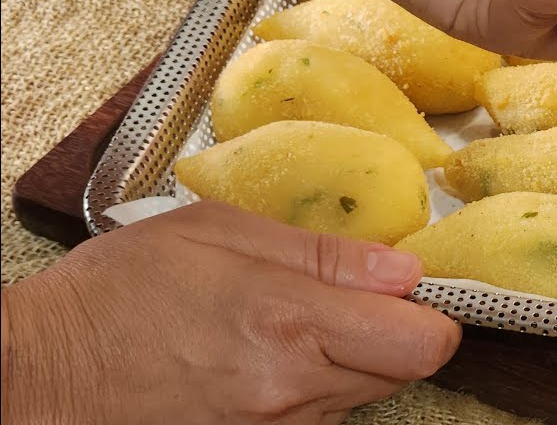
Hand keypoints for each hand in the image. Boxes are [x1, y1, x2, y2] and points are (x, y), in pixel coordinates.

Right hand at [0, 201, 459, 423]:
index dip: (432, 313)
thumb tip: (402, 270)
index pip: (425, 342)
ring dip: (346, 363)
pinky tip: (258, 363)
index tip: (409, 289)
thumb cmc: (117, 292)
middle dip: (390, 334)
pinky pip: (315, 420)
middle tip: (343, 300)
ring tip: (281, 328)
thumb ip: (322, 255)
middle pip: (403, 372)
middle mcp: (292, 392)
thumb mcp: (216, 235)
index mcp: (291, 323)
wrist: (36, 375)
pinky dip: (308, 391)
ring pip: (359, 398)